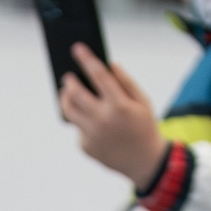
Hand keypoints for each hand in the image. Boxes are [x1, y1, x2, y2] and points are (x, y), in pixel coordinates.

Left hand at [60, 45, 167, 190]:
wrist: (144, 162)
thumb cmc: (145, 127)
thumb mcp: (143, 102)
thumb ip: (126, 82)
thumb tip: (109, 64)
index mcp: (120, 106)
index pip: (98, 75)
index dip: (86, 59)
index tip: (77, 48)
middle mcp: (103, 120)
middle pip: (75, 94)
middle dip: (69, 82)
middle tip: (67, 77)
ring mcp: (92, 135)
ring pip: (69, 111)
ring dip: (65, 99)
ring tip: (68, 93)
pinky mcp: (85, 146)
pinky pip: (78, 128)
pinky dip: (82, 121)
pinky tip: (89, 120)